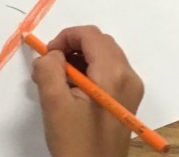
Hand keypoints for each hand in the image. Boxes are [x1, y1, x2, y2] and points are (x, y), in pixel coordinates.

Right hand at [31, 26, 144, 156]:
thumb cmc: (76, 143)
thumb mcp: (54, 103)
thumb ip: (49, 69)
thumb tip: (51, 54)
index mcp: (113, 74)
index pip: (89, 34)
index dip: (65, 38)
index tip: (47, 56)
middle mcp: (128, 76)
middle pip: (99, 43)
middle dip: (71, 48)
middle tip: (50, 69)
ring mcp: (131, 89)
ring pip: (104, 56)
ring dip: (79, 60)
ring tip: (58, 83)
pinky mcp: (127, 101)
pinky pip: (109, 73)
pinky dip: (89, 73)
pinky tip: (72, 93)